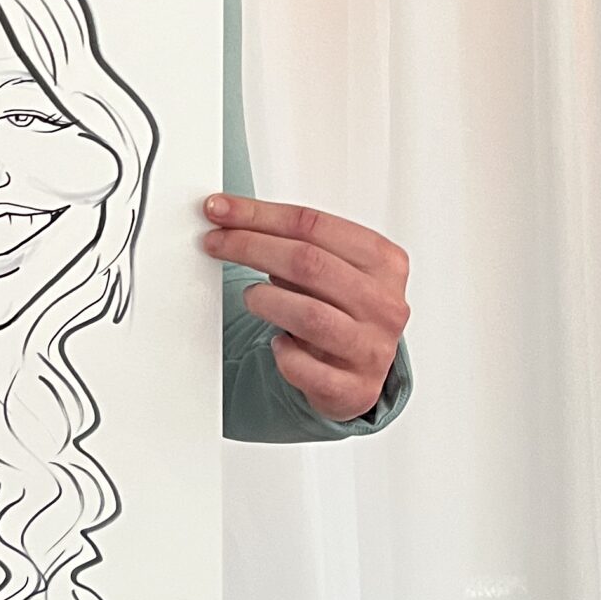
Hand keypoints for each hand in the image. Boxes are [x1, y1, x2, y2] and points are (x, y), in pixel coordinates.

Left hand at [201, 195, 408, 423]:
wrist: (359, 373)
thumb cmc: (339, 310)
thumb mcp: (332, 267)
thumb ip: (294, 242)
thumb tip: (232, 217)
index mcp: (384, 262)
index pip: (314, 225)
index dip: (259, 214)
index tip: (221, 210)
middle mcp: (384, 303)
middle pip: (308, 262)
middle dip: (251, 246)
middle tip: (216, 243)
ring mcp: (372, 348)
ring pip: (309, 315)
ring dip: (265, 300)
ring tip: (251, 297)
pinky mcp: (353, 389)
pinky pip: (306, 367)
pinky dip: (282, 353)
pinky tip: (276, 343)